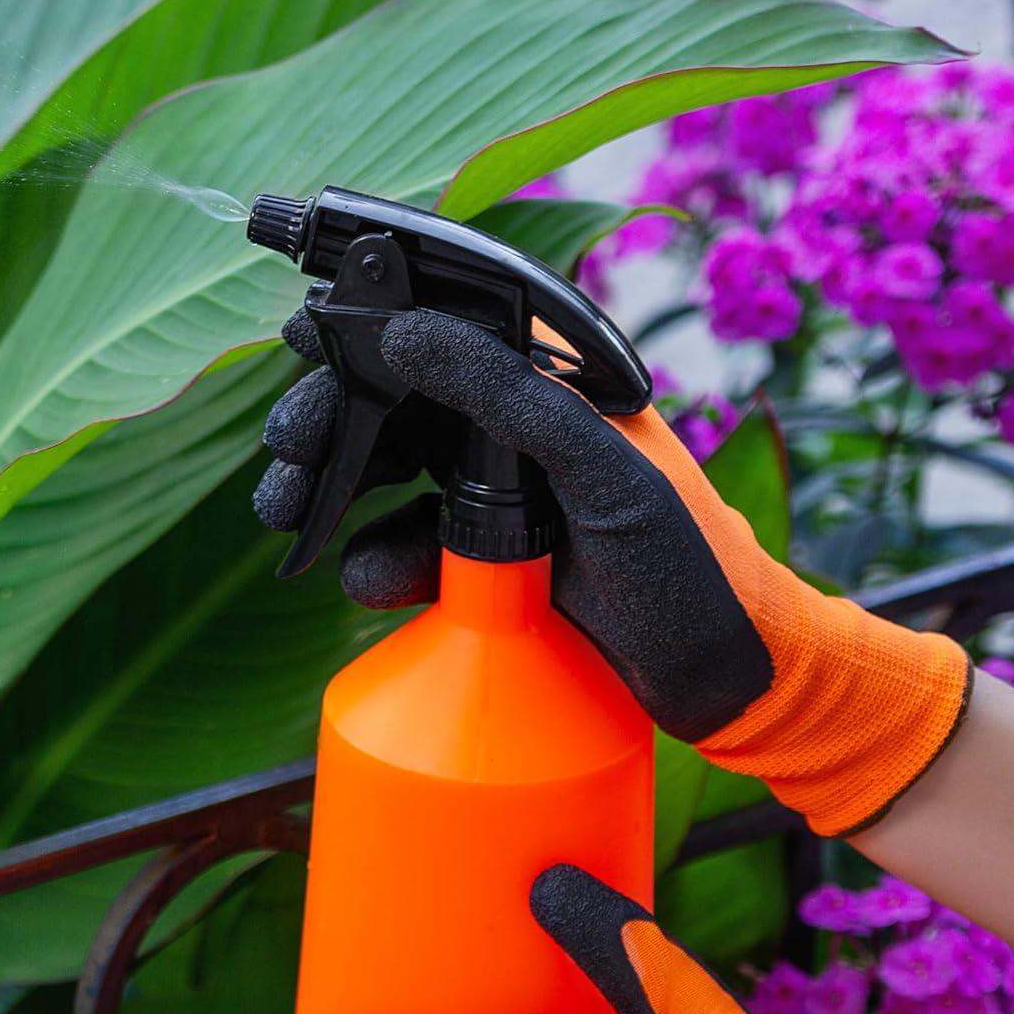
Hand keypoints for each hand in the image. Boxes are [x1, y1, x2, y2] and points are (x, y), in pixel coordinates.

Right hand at [256, 308, 969, 835]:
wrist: (728, 683)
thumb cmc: (691, 571)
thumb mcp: (603, 478)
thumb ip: (510, 400)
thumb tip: (405, 332)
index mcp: (557, 385)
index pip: (449, 333)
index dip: (372, 330)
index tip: (306, 343)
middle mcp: (523, 431)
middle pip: (403, 405)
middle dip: (333, 423)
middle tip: (284, 453)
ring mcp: (506, 500)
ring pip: (396, 475)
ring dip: (334, 489)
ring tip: (287, 513)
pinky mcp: (494, 564)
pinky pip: (414, 550)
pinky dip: (375, 561)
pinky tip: (355, 579)